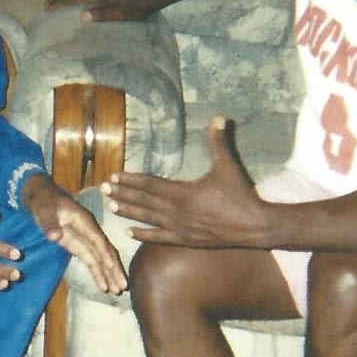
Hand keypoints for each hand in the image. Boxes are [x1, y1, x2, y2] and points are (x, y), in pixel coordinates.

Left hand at [22, 174, 126, 294]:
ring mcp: (85, 238)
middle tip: (122, 287)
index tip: (113, 269)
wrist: (41, 195)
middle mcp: (89, 231)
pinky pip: (91, 260)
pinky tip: (103, 286)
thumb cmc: (44, 200)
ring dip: (108, 274)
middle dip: (113, 269)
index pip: (98, 240)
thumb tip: (55, 236)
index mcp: (84, 221)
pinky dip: (97, 272)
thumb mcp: (44, 210)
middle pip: (105, 251)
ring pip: (100, 258)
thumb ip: (49, 223)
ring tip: (116, 291)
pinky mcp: (79, 245)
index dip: (105, 255)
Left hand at [103, 117, 269, 247]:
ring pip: (148, 219)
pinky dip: (143, 235)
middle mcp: (177, 211)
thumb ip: (218, 142)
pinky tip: (128, 233)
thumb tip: (218, 117)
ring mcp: (180, 228)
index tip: (114, 175)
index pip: (151, 184)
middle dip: (122, 194)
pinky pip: (159, 238)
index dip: (131, 180)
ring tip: (110, 206)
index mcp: (184, 193)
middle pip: (144, 201)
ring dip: (128, 212)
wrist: (254, 226)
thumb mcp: (228, 166)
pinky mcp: (185, 239)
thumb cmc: (240, 195)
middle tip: (102, 189)